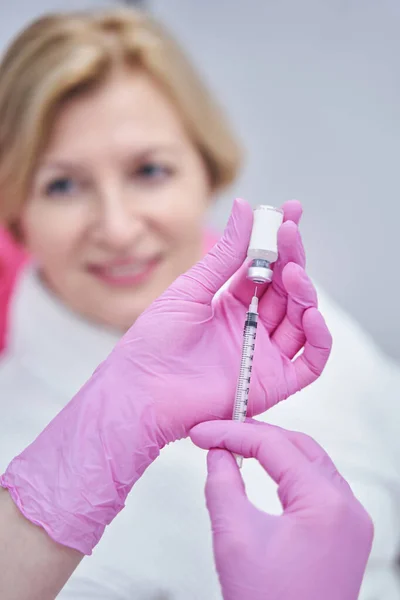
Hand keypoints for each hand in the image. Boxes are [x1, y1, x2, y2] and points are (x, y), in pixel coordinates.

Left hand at [117, 198, 331, 442]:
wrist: (141, 390)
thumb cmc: (156, 341)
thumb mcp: (192, 288)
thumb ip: (224, 254)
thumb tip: (244, 207)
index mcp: (232, 304)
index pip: (266, 269)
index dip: (279, 242)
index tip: (290, 212)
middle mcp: (252, 327)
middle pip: (286, 290)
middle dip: (292, 260)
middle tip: (290, 234)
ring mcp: (264, 356)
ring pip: (301, 320)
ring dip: (303, 294)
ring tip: (292, 272)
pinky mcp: (273, 384)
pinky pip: (309, 362)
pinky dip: (318, 338)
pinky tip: (310, 313)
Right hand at [191, 420, 373, 599]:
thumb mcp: (234, 539)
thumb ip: (222, 484)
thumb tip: (218, 453)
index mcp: (326, 504)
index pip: (274, 446)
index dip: (232, 433)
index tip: (203, 433)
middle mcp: (347, 508)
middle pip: (297, 446)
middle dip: (255, 436)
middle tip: (218, 434)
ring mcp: (351, 522)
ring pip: (310, 462)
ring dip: (274, 450)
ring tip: (237, 446)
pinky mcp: (346, 534)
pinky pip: (318, 485)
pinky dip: (289, 472)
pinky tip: (267, 470)